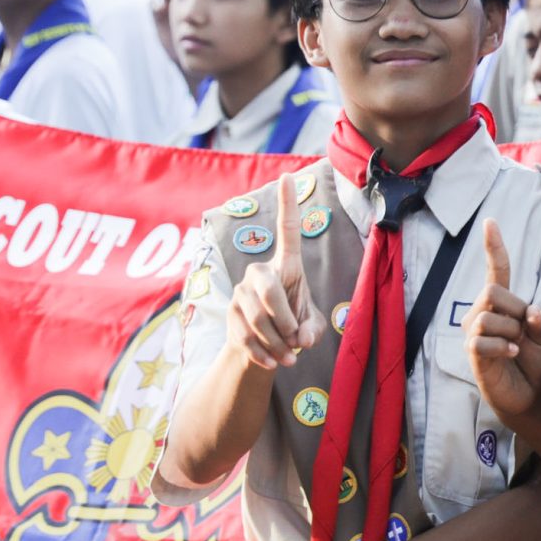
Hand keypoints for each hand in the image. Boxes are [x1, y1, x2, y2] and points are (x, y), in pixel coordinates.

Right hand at [226, 172, 322, 370]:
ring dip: (277, 344)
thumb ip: (311, 331)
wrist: (263, 351)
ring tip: (289, 359)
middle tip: (296, 343)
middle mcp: (259, 273)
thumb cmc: (292, 328)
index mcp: (285, 267)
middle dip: (283, 320)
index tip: (288, 176)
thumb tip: (300, 338)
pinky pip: (245, 336)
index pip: (287, 232)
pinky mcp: (229, 314)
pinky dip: (263, 355)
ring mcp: (240, 292)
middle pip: (268, 290)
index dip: (288, 205)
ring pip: (257, 318)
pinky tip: (272, 364)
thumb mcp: (310, 328)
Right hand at [466, 219, 540, 421]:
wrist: (528, 394)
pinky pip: (482, 340)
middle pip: (491, 291)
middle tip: (523, 330)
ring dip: (511, 331)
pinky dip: (505, 346)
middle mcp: (480, 313)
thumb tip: (531, 311)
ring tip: (519, 347)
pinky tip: (514, 353)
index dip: (493, 247)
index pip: (495, 270)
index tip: (491, 221)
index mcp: (499, 303)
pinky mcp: (472, 354)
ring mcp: (473, 334)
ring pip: (488, 316)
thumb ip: (538, 318)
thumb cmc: (531, 360)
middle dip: (514, 308)